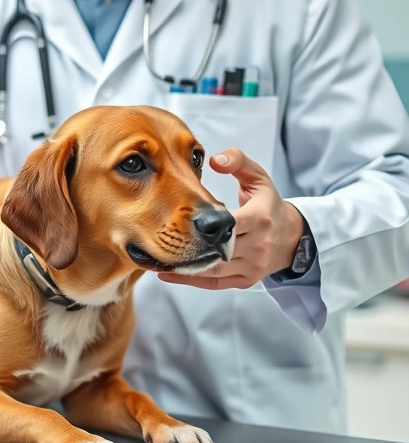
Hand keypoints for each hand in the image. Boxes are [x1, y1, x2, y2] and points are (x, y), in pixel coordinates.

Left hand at [158, 148, 303, 289]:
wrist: (289, 236)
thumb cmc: (267, 204)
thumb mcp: (258, 177)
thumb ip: (237, 161)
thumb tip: (215, 159)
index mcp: (259, 218)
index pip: (226, 223)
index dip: (201, 223)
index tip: (175, 219)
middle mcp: (258, 246)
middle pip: (215, 249)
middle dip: (186, 246)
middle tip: (153, 240)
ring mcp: (252, 266)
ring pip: (212, 269)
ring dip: (182, 265)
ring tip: (154, 256)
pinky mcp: (246, 280)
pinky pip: (214, 284)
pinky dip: (189, 279)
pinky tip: (167, 272)